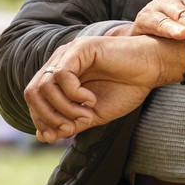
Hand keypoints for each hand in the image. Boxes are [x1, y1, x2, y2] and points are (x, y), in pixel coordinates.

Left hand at [24, 35, 181, 142]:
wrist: (152, 69)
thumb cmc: (126, 88)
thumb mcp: (93, 114)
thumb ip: (69, 123)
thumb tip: (42, 136)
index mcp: (60, 76)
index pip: (34, 98)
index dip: (41, 120)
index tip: (63, 133)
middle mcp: (60, 62)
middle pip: (32, 91)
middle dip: (47, 116)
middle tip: (71, 127)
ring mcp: (70, 53)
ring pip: (45, 84)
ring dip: (63, 107)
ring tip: (86, 114)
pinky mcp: (81, 48)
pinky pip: (62, 74)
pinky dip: (74, 94)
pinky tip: (91, 100)